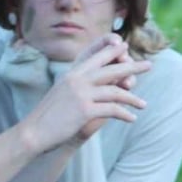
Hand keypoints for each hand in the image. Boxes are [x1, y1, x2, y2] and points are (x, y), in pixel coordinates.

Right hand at [21, 37, 149, 152]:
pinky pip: (112, 110)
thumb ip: (78, 86)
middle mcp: (77, 80)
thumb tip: (94, 84)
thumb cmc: (47, 116)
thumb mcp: (62, 94)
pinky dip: (125, 114)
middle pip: (111, 70)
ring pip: (116, 91)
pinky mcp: (85, 111)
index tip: (126, 48)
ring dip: (132, 98)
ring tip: (144, 104)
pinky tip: (132, 119)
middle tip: (149, 64)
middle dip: (132, 66)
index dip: (113, 52)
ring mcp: (81, 94)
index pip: (96, 57)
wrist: (32, 133)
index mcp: (72, 74)